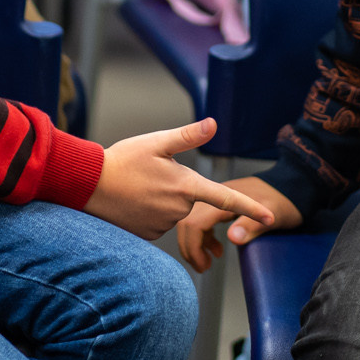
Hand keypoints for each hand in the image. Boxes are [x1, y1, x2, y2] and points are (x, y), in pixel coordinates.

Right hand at [84, 119, 280, 240]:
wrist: (88, 185)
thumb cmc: (122, 160)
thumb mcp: (156, 142)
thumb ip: (188, 136)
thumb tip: (215, 123)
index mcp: (185, 185)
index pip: (226, 198)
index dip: (251, 208)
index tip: (271, 219)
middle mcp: (179, 209)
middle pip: (191, 198)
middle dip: (176, 186)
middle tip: (148, 174)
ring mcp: (164, 225)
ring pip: (174, 210)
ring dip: (162, 199)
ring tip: (137, 186)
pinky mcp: (149, 236)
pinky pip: (159, 223)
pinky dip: (150, 212)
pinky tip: (132, 202)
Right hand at [176, 175, 300, 271]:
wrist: (291, 185)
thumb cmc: (285, 199)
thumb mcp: (274, 214)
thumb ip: (252, 226)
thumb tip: (232, 238)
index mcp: (225, 198)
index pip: (196, 222)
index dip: (194, 246)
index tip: (203, 264)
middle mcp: (216, 196)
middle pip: (189, 222)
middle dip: (191, 248)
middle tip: (204, 267)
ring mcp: (215, 199)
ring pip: (191, 222)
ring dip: (194, 244)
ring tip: (206, 263)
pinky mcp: (219, 205)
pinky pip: (200, 220)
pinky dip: (202, 238)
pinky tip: (214, 249)